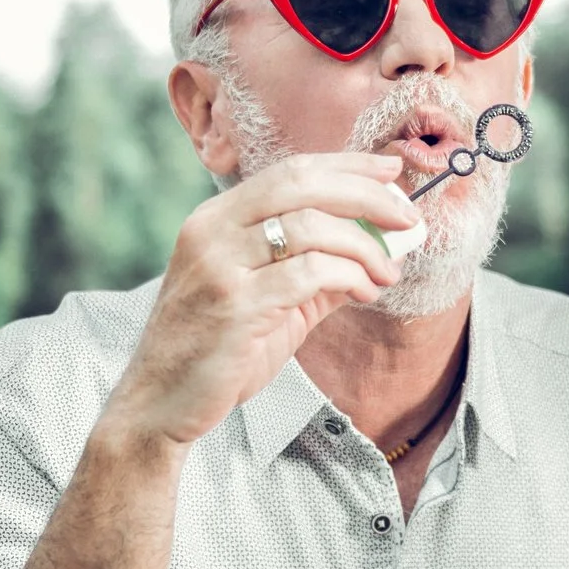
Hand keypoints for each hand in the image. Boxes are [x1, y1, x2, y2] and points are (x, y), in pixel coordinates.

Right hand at [103, 154, 418, 446]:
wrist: (161, 403)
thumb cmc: (219, 349)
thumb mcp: (272, 297)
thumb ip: (320, 268)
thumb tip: (384, 246)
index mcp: (217, 218)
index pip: (291, 170)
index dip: (348, 165)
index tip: (392, 172)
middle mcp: (212, 230)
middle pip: (302, 184)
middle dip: (365, 195)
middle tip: (407, 217)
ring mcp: (219, 265)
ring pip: (310, 227)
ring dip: (364, 246)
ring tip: (387, 272)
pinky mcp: (235, 305)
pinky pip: (308, 273)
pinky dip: (349, 275)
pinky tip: (365, 292)